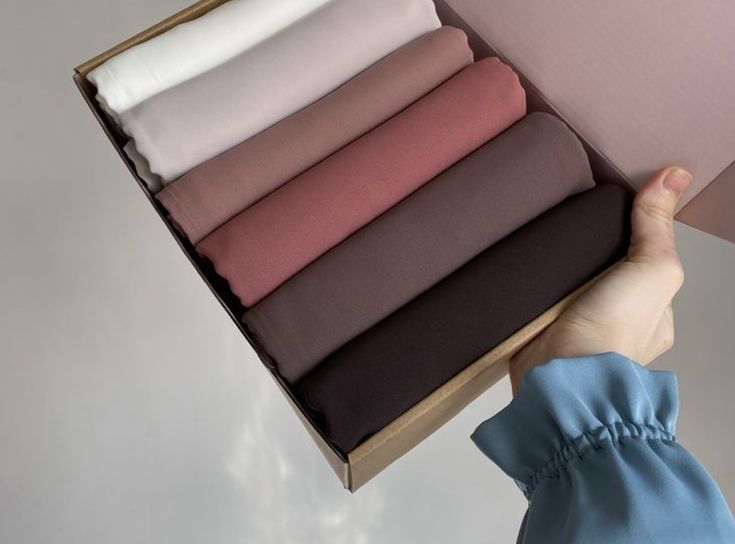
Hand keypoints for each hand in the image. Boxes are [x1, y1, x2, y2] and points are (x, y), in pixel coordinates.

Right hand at [508, 167, 691, 394]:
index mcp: (653, 314)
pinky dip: (532, 282)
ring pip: (569, 282)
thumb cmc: (613, 331)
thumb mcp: (652, 268)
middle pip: (604, 270)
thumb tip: (675, 174)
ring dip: (557, 265)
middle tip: (571, 220)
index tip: (609, 206)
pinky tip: (523, 263)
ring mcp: (578, 325)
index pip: (644, 262)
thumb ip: (656, 225)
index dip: (631, 232)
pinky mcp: (542, 327)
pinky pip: (539, 295)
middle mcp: (616, 321)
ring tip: (543, 234)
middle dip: (590, 250)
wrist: (560, 373)